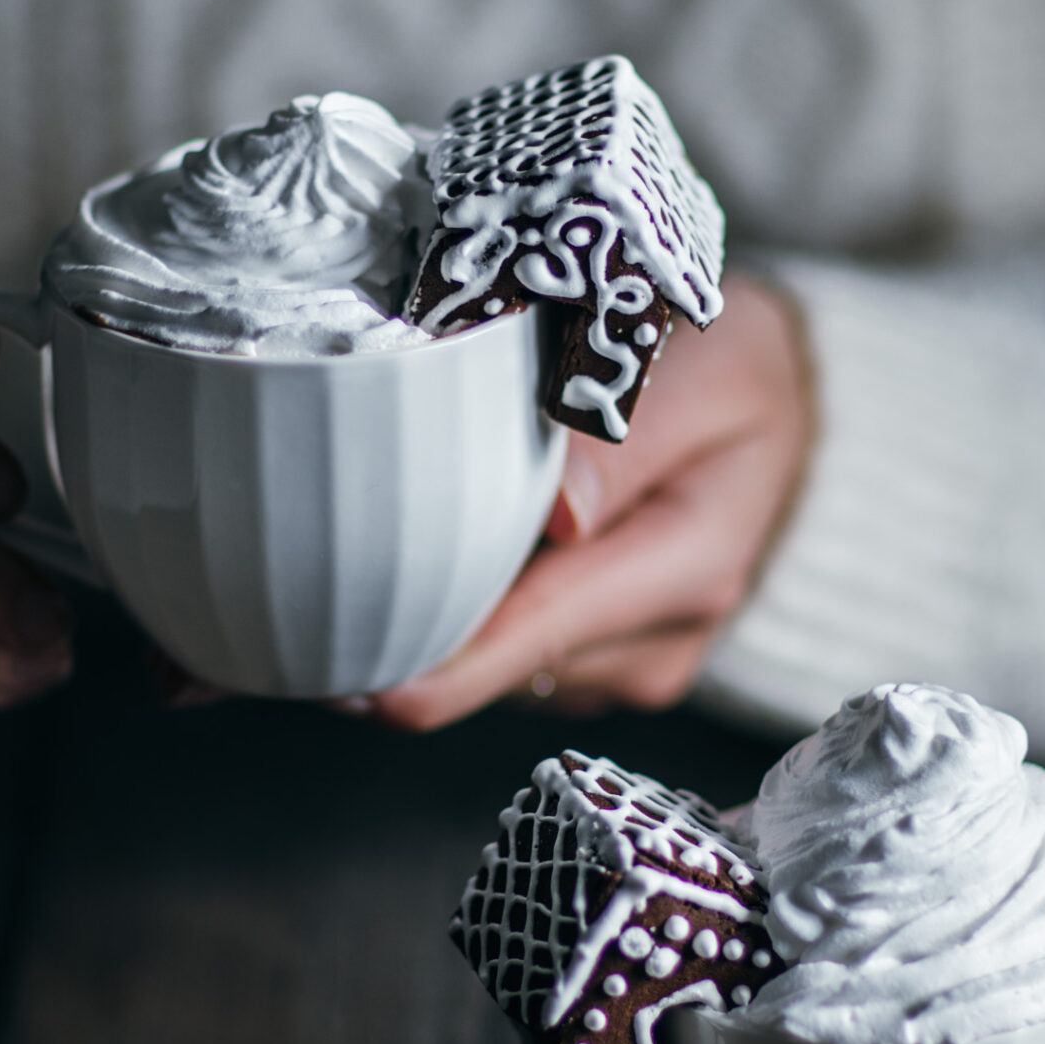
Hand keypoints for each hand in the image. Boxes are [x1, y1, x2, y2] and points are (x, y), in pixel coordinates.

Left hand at [370, 271, 812, 730]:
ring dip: (414, 625)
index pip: (536, 631)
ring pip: (486, 668)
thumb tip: (558, 516)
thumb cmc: (739, 371)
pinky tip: (404, 564)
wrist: (785, 409)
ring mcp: (620, 663)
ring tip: (328, 563)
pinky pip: (500, 655)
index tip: (343, 674)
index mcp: (686, 567)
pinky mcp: (590, 661)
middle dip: (389, 646)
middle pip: (491, 666)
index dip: (437, 662)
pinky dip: (450, 615)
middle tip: (259, 629)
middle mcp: (652, 643)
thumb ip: (633, 433)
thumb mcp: (716, 369)